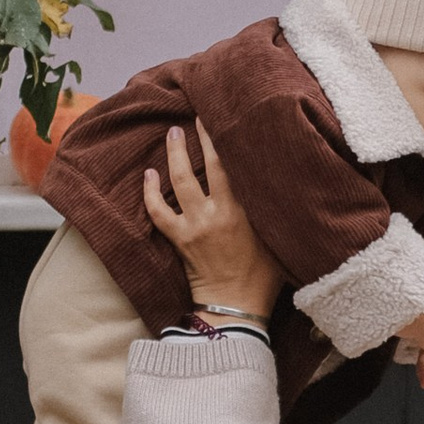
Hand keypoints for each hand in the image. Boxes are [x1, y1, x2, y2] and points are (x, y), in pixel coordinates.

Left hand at [141, 124, 287, 323]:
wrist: (236, 306)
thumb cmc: (264, 275)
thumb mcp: (276, 238)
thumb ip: (270, 210)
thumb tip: (274, 184)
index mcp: (245, 211)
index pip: (235, 166)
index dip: (227, 141)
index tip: (224, 121)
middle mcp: (219, 213)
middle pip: (208, 165)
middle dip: (200, 138)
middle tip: (195, 117)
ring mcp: (196, 225)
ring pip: (180, 181)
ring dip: (173, 156)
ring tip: (171, 135)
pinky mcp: (180, 239)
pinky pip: (158, 212)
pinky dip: (150, 193)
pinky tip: (148, 176)